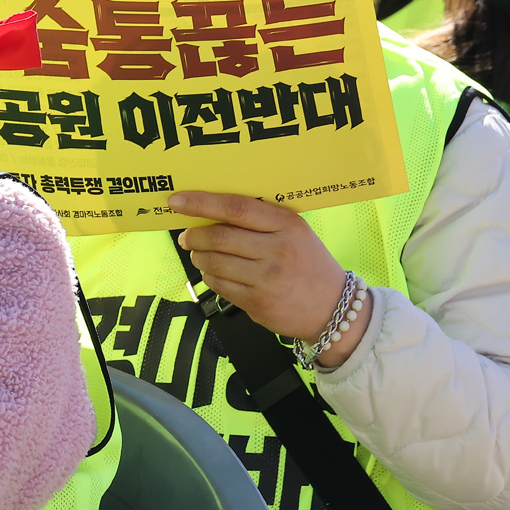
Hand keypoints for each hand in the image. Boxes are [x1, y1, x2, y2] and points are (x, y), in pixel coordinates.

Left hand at [171, 191, 372, 366]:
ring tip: (199, 255)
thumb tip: (210, 212)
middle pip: (219, 237)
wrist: (333, 308)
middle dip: (194, 236)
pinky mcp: (258, 303)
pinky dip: (210, 277)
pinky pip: (220, 286)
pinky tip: (215, 273)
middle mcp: (277, 250)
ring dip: (198, 257)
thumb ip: (261, 221)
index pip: (235, 209)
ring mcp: (267, 279)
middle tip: (186, 236)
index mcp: (287, 225)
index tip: (177, 201)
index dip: (201, 203)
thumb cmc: (307, 264)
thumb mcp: (295, 233)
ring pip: (214, 263)